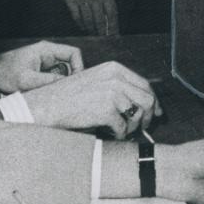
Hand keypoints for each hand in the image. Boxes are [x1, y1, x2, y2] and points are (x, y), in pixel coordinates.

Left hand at [0, 41, 84, 93]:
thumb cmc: (4, 73)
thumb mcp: (26, 79)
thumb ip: (47, 81)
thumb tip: (66, 85)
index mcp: (46, 50)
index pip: (73, 53)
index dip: (79, 66)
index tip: (75, 82)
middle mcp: (48, 54)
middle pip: (71, 63)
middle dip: (72, 77)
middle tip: (70, 91)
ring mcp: (45, 63)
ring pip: (64, 72)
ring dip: (63, 83)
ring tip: (59, 94)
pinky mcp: (41, 72)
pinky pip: (55, 78)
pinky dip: (55, 86)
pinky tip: (51, 95)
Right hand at [18, 61, 158, 137]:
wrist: (48, 105)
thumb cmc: (69, 97)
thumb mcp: (96, 82)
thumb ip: (118, 87)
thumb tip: (143, 104)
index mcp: (114, 68)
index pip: (144, 84)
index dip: (153, 101)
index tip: (155, 112)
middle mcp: (116, 78)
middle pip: (147, 99)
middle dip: (147, 116)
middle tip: (142, 128)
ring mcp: (112, 93)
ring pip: (138, 115)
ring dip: (132, 127)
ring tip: (122, 131)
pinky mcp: (107, 110)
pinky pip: (123, 128)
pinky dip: (119, 135)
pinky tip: (110, 134)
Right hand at [58, 0, 117, 35]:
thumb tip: (109, 17)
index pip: (112, 15)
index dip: (113, 28)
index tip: (114, 37)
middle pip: (100, 20)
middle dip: (102, 32)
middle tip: (103, 40)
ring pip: (88, 20)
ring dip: (91, 29)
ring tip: (94, 34)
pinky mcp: (70, 0)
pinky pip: (77, 17)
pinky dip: (81, 24)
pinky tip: (83, 27)